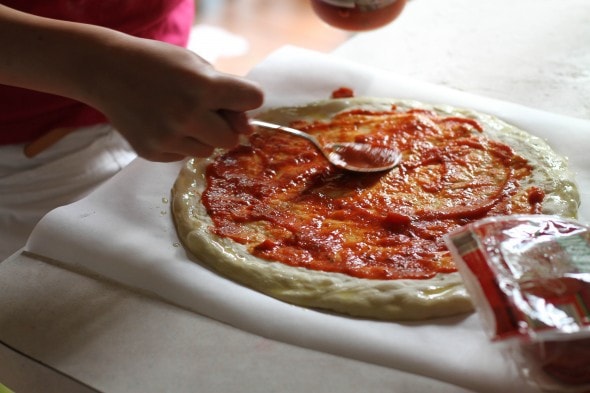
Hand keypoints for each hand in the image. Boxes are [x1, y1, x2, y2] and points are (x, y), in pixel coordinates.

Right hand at [86, 37, 263, 161]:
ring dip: (201, 136)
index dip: (246, 98)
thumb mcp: (197, 66)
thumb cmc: (159, 65)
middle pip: (231, 139)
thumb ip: (228, 94)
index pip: (254, 99)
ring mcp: (167, 137)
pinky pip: (184, 156)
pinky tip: (161, 123)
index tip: (232, 96)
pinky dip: (180, 143)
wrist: (106, 71)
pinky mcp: (152, 152)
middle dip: (224, 126)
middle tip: (203, 110)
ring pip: (208, 151)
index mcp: (203, 86)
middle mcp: (186, 115)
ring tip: (177, 114)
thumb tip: (249, 130)